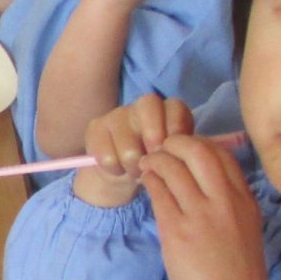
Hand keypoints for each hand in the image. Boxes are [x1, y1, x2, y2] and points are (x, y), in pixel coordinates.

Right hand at [72, 93, 192, 207]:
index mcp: (168, 110)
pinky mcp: (95, 127)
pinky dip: (114, 169)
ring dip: (133, 165)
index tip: (175, 152)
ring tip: (136, 172)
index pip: (175, 107)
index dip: (175, 130)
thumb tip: (185, 155)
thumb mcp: (176, 158)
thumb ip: (182, 151)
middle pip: (148, 105)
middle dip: (153, 138)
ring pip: (128, 140)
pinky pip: (107, 154)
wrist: (122, 174)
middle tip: (153, 160)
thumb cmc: (156, 164)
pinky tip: (118, 170)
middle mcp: (143, 105)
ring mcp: (117, 114)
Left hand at [143, 135, 272, 279]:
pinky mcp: (178, 233)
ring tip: (148, 166)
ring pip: (172, 167)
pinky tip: (147, 184)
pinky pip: (158, 193)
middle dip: (174, 143)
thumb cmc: (237, 273)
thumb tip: (199, 177)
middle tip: (161, 149)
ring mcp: (201, 216)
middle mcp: (225, 202)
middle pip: (197, 150)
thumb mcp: (245, 228)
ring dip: (155, 160)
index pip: (222, 153)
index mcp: (245, 200)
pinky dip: (149, 181)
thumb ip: (227, 201)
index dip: (198, 143)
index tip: (183, 149)